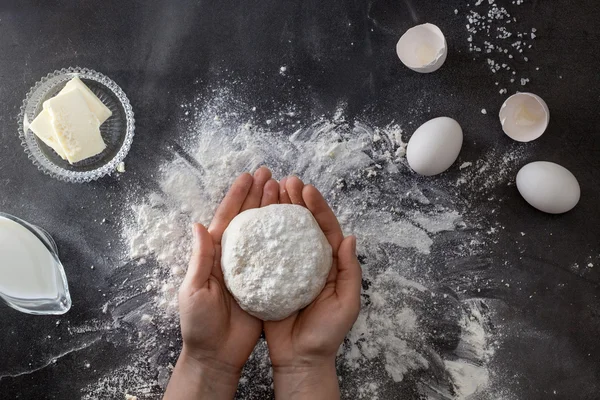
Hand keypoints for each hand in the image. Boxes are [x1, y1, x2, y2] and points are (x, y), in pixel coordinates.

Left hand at [165, 167, 278, 399]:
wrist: (217, 354)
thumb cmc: (199, 324)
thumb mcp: (194, 290)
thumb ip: (200, 259)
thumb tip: (199, 225)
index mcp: (215, 255)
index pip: (227, 218)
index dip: (237, 197)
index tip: (249, 176)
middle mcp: (235, 257)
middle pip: (248, 220)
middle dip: (259, 196)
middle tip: (272, 174)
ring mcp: (252, 268)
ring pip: (264, 233)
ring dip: (273, 211)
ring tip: (285, 190)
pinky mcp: (266, 283)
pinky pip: (276, 257)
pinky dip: (285, 239)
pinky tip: (296, 225)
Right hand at [264, 176, 361, 399]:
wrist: (301, 358)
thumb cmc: (327, 333)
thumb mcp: (347, 303)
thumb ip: (349, 271)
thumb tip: (349, 238)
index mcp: (328, 263)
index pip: (324, 228)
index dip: (317, 207)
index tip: (306, 189)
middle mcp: (307, 260)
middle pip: (302, 224)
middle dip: (295, 200)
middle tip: (285, 181)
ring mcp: (287, 267)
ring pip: (282, 233)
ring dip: (277, 210)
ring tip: (268, 190)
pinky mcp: (268, 278)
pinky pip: (264, 252)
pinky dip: (259, 234)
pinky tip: (251, 219)